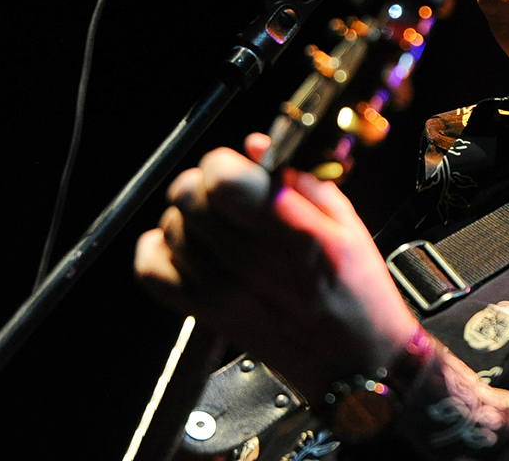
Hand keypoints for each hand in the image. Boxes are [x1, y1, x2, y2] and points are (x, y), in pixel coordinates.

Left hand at [134, 133, 418, 395]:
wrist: (355, 361)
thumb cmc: (358, 296)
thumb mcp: (347, 225)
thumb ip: (300, 181)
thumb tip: (258, 147)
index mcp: (291, 231)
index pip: (221, 176)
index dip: (226, 163)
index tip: (241, 169)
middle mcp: (250, 259)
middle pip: (187, 196)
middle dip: (206, 185)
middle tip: (229, 196)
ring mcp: (222, 288)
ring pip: (170, 227)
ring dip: (189, 218)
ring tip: (219, 227)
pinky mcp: (205, 311)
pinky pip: (150, 269)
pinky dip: (160, 251)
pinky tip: (189, 248)